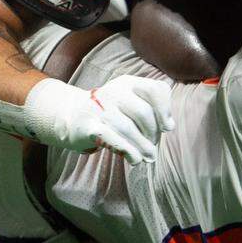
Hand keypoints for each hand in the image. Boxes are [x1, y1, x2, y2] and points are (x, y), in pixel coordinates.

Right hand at [24, 75, 174, 163]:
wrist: (72, 115)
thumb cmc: (111, 111)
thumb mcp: (130, 100)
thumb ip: (152, 107)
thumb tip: (169, 126)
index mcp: (127, 83)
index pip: (154, 89)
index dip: (165, 110)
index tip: (167, 127)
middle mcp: (113, 91)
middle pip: (142, 112)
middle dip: (152, 132)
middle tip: (153, 145)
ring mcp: (99, 107)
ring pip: (128, 128)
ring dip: (142, 146)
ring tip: (149, 157)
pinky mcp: (87, 125)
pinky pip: (112, 139)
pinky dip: (128, 151)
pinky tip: (135, 160)